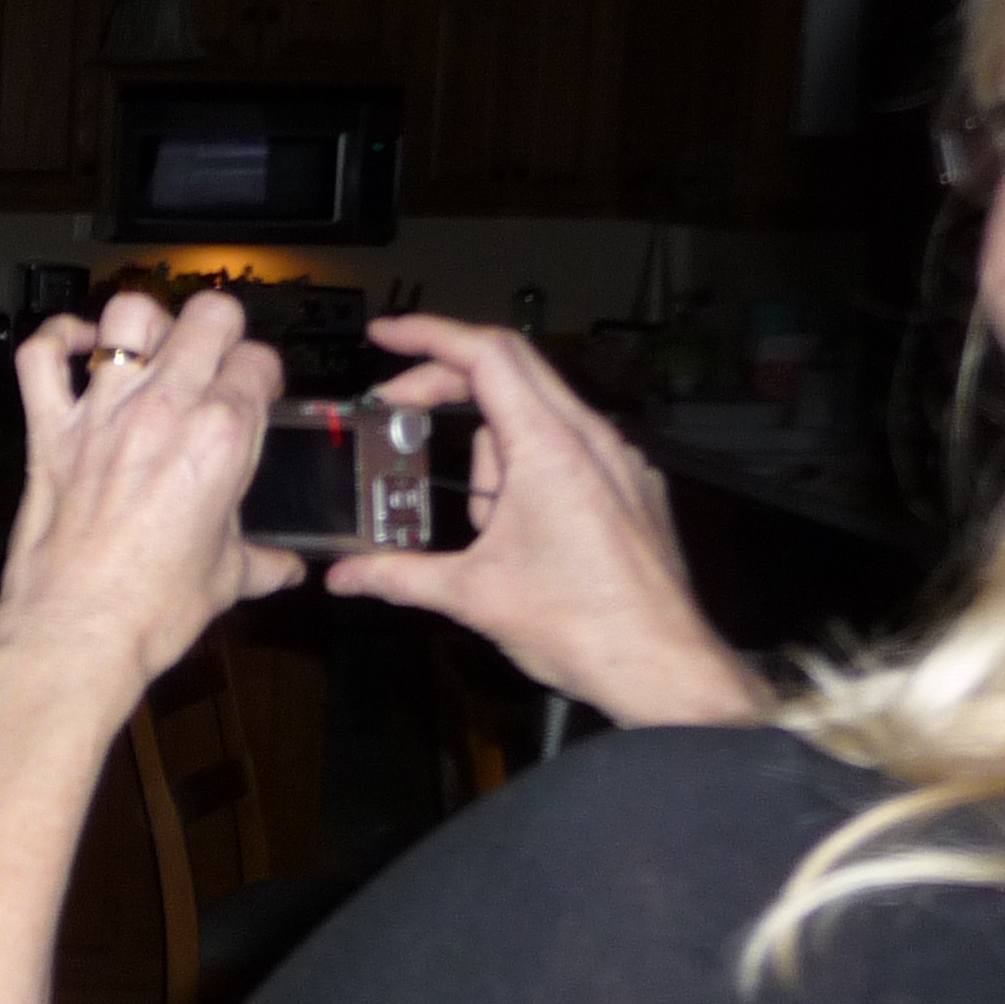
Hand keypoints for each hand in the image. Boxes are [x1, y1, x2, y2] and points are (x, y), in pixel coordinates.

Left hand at [0, 290, 302, 697]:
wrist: (77, 635)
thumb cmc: (151, 611)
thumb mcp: (226, 579)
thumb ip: (262, 561)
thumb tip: (286, 569)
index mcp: (222, 437)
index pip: (259, 362)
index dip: (260, 375)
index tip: (254, 393)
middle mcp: (165, 409)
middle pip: (209, 316)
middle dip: (220, 329)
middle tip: (214, 358)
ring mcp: (103, 414)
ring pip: (130, 315)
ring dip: (147, 324)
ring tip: (152, 349)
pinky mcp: (50, 430)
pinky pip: (41, 355)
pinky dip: (56, 338)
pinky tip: (76, 345)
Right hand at [323, 316, 765, 728]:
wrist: (663, 668)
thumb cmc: (579, 627)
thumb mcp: (471, 596)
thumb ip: (396, 575)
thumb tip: (341, 578)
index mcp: (550, 448)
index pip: (486, 355)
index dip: (427, 336)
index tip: (383, 336)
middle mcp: (592, 439)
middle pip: (509, 370)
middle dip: (444, 383)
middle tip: (394, 408)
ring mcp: (619, 460)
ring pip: (537, 418)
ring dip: (493, 451)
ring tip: (485, 527)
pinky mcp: (634, 486)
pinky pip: (570, 449)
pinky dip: (531, 467)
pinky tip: (522, 527)